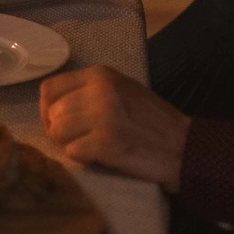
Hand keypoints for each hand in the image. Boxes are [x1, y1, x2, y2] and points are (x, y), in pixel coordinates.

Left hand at [38, 66, 191, 192]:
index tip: (59, 123)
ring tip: (90, 148)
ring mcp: (103, 115)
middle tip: (78, 140)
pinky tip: (101, 156)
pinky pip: (73, 152)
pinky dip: (83, 158)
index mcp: (101, 75)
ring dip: (70, 145)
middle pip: (52, 112)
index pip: (50, 88)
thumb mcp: (122, 91)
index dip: (48, 109)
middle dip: (59, 131)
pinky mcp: (107, 142)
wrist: (185, 147)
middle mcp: (100, 90)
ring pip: (58, 132)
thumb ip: (90, 91)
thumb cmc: (152, 122)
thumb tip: (54, 105)